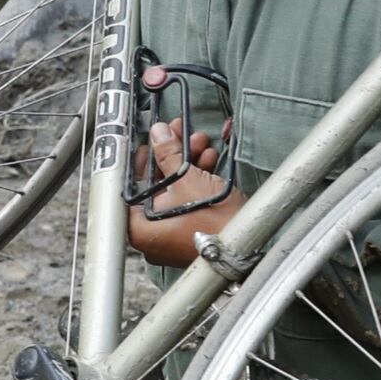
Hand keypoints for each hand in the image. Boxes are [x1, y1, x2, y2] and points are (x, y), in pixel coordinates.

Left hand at [129, 115, 243, 266]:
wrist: (248, 244)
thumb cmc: (213, 222)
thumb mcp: (186, 178)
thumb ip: (167, 154)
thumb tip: (158, 135)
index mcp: (139, 228)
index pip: (132, 185)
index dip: (144, 158)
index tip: (153, 141)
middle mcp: (152, 236)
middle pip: (156, 185)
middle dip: (172, 156)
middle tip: (180, 134)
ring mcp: (172, 236)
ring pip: (175, 191)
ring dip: (187, 164)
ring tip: (201, 143)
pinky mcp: (192, 233)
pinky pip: (188, 202)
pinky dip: (196, 181)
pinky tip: (209, 161)